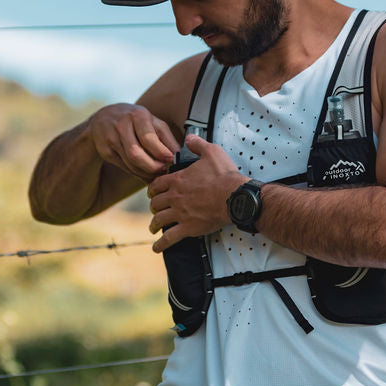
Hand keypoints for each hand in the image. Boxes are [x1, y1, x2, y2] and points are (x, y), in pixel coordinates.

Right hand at [87, 103, 178, 181]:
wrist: (102, 119)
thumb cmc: (134, 120)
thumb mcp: (151, 121)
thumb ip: (165, 137)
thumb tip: (179, 156)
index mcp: (137, 115)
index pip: (149, 138)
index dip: (161, 152)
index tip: (171, 160)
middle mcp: (122, 125)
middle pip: (136, 154)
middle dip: (153, 167)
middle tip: (164, 171)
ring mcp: (111, 139)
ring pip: (130, 163)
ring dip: (146, 173)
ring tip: (157, 174)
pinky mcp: (105, 151)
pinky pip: (124, 166)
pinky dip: (137, 173)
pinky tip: (146, 173)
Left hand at [147, 134, 246, 252]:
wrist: (234, 195)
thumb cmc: (224, 175)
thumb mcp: (211, 152)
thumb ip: (198, 144)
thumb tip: (189, 137)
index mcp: (178, 180)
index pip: (157, 184)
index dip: (152, 189)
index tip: (152, 192)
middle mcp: (175, 197)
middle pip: (156, 203)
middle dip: (153, 206)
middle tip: (154, 209)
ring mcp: (180, 213)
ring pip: (159, 220)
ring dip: (154, 224)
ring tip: (153, 227)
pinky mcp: (188, 227)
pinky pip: (169, 238)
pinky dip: (161, 244)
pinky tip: (157, 248)